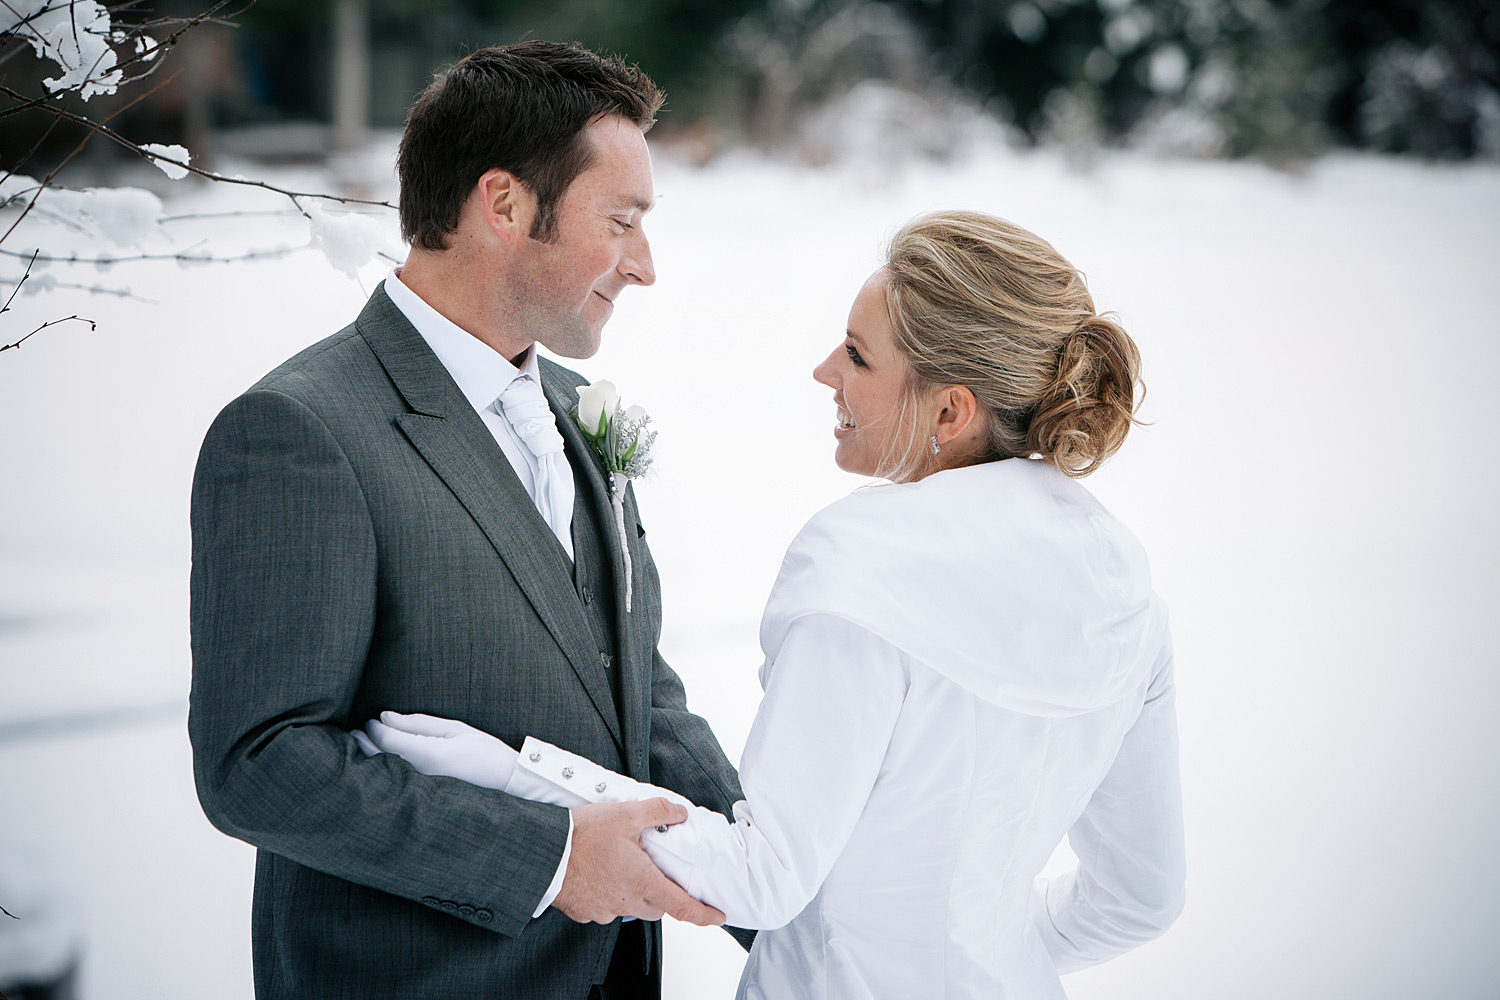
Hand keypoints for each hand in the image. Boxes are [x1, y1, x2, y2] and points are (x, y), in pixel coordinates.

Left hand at [357, 711, 517, 790]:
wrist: (508, 782)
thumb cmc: (485, 752)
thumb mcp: (454, 729)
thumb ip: (418, 723)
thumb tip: (385, 717)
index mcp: (429, 754)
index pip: (387, 740)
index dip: (373, 729)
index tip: (370, 720)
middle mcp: (420, 774)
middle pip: (379, 759)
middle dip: (364, 744)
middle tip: (355, 733)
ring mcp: (421, 788)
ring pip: (385, 772)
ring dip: (371, 758)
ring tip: (362, 746)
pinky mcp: (424, 795)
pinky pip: (397, 781)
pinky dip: (385, 770)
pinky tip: (381, 764)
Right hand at [552, 799, 724, 927]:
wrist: (542, 854)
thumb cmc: (581, 836)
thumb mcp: (625, 814)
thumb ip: (657, 812)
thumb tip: (678, 813)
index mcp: (643, 882)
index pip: (682, 908)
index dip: (704, 915)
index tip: (717, 916)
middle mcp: (626, 902)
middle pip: (657, 906)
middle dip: (662, 891)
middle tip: (653, 867)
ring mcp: (605, 910)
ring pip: (632, 906)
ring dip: (634, 891)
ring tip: (622, 864)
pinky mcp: (586, 912)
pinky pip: (607, 907)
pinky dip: (609, 893)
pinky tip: (600, 872)